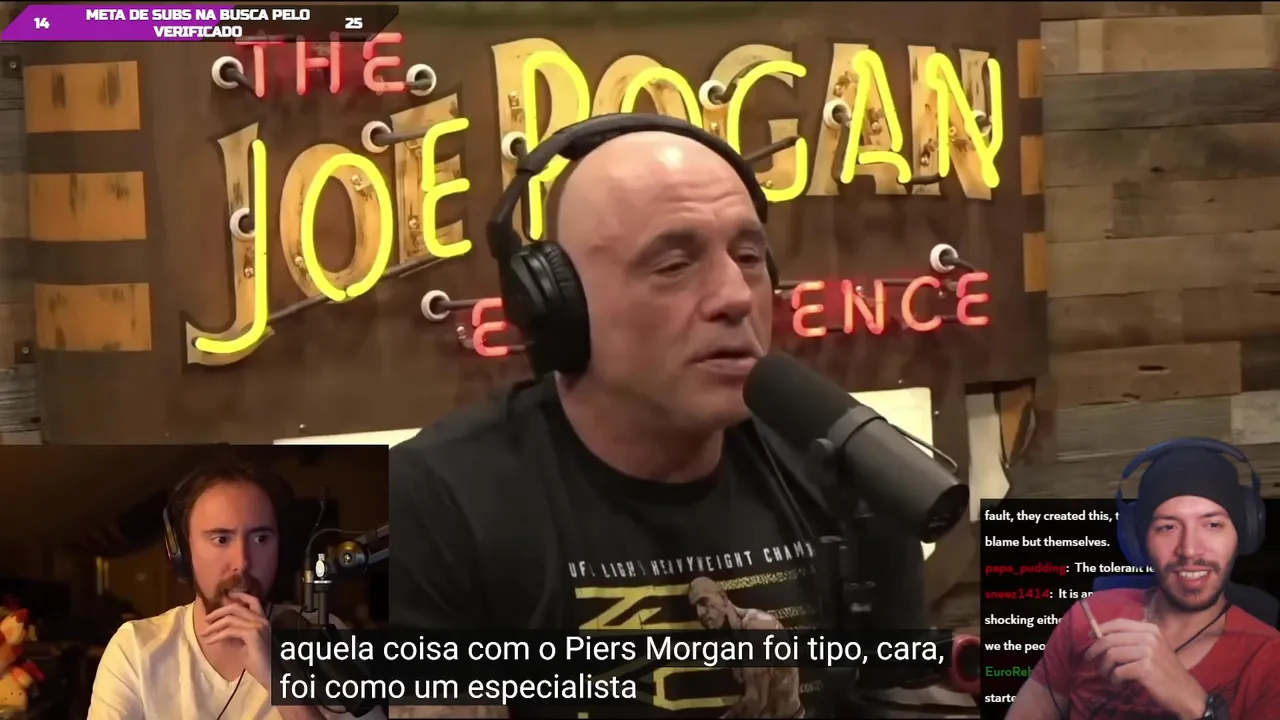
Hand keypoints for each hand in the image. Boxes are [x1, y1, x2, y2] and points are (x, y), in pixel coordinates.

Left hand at [201, 591, 271, 688]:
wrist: (269, 673)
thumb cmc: (258, 662)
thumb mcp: (244, 645)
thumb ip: (235, 634)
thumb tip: (220, 630)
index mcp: (262, 620)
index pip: (253, 601)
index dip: (240, 595)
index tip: (226, 595)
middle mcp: (261, 620)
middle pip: (236, 607)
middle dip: (218, 612)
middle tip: (206, 619)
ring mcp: (257, 626)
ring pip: (230, 619)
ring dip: (214, 625)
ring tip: (204, 633)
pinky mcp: (252, 634)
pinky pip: (229, 631)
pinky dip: (217, 635)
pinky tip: (210, 641)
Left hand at [1084, 618, 1207, 719]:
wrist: (1185, 692)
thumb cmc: (1165, 671)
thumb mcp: (1153, 648)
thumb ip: (1132, 640)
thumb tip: (1100, 635)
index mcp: (1151, 629)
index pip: (1119, 623)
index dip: (1101, 629)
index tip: (1090, 636)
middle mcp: (1150, 637)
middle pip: (1110, 639)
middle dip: (1095, 650)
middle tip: (1090, 659)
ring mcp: (1148, 652)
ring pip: (1111, 655)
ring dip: (1104, 668)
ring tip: (1108, 676)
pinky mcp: (1146, 668)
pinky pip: (1118, 671)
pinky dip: (1114, 679)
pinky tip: (1118, 683)